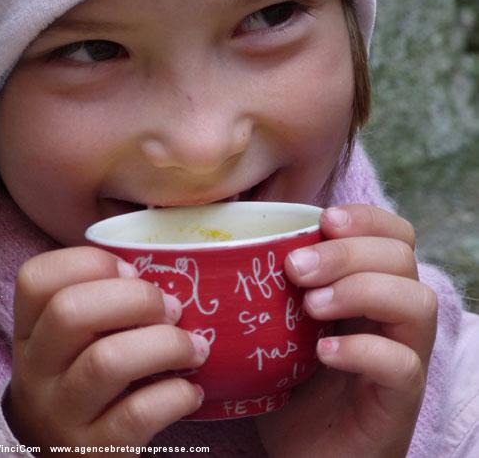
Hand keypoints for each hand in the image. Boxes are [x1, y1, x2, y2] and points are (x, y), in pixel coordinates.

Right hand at [5, 247, 207, 452]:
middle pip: (70, 312)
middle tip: (171, 309)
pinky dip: (175, 395)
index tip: (132, 272)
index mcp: (30, 330)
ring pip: (107, 362)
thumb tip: (164, 284)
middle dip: (135, 298)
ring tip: (194, 348)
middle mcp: (36, 369)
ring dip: (166, 345)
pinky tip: (191, 391)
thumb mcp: (74, 341)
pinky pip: (137, 414)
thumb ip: (103, 304)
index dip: (89, 262)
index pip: (36, 279)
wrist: (64, 457)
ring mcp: (60, 414)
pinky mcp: (94, 450)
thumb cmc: (83, 379)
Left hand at [255, 205, 436, 457]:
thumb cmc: (287, 377)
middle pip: (402, 259)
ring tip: (311, 307)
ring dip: (361, 290)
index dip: (367, 219)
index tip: (324, 219)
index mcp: (372, 286)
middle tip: (297, 268)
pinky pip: (403, 364)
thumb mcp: (279, 318)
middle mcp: (395, 316)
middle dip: (348, 253)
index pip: (395, 234)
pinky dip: (364, 349)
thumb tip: (237, 234)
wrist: (300, 450)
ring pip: (417, 303)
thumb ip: (276, 278)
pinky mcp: (399, 400)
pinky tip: (323, 353)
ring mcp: (404, 357)